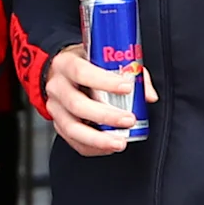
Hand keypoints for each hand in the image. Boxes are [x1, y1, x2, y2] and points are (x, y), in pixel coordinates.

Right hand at [42, 22, 150, 153]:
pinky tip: (108, 147)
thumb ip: (128, 71)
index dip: (104, 81)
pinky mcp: (58, 123)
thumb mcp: (102, 57)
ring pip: (72, 127)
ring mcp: (55, 107)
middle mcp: (57, 86)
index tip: (127, 88)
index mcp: (66, 64)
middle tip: (128, 119)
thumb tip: (148, 96)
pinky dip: (92, 147)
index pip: (81, 72)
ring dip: (98, 138)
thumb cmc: (85, 63)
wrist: (61, 72)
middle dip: (105, 115)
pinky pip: (72, 140)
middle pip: (77, 104)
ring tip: (119, 142)